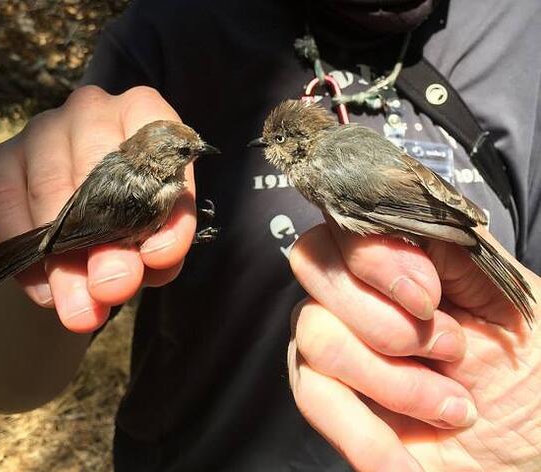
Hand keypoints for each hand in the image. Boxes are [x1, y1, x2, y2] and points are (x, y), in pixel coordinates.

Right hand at [0, 86, 196, 332]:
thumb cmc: (133, 220)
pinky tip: (45, 291)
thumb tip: (134, 270)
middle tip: (112, 290)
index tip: (159, 260)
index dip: (162, 206)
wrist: (79, 231)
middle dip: (105, 241)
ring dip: (64, 259)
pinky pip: (2, 200)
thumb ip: (160, 247)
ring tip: (80, 308)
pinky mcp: (2, 157)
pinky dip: (23, 251)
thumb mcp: (159, 235)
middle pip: (98, 169)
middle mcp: (92, 109)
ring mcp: (42, 129)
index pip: (159, 146)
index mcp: (145, 114)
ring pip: (49, 189)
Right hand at [288, 221, 540, 470]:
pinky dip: (367, 434)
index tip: (428, 298)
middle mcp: (358, 295)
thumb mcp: (510, 297)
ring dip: (392, 381)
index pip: (344, 222)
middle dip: (386, 320)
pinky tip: (410, 455)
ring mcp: (337, 347)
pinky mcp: (330, 402)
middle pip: (314, 269)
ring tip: (450, 405)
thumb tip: (394, 215)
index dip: (374, 256)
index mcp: (402, 261)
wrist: (534, 454)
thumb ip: (453, 245)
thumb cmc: (532, 374)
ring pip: (314, 336)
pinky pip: (313, 398)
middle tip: (451, 350)